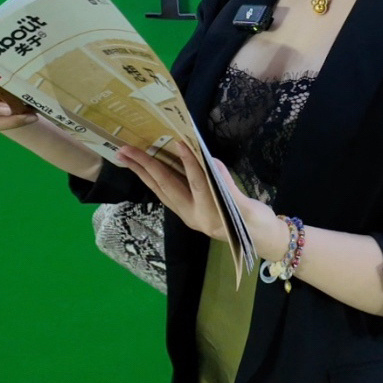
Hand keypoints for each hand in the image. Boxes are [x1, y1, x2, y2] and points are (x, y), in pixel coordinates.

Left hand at [115, 142, 287, 258]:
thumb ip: (230, 187)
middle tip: (125, 150)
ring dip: (142, 172)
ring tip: (124, 156)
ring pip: (161, 189)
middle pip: (166, 186)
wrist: (257, 241)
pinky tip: (143, 168)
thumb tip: (213, 163)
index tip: (179, 142)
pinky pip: (165, 191)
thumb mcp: (251, 208)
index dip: (189, 162)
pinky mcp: (187, 210)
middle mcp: (193, 215)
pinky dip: (153, 177)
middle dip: (146, 166)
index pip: (197, 183)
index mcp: (211, 214)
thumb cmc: (257, 224)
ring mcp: (187, 213)